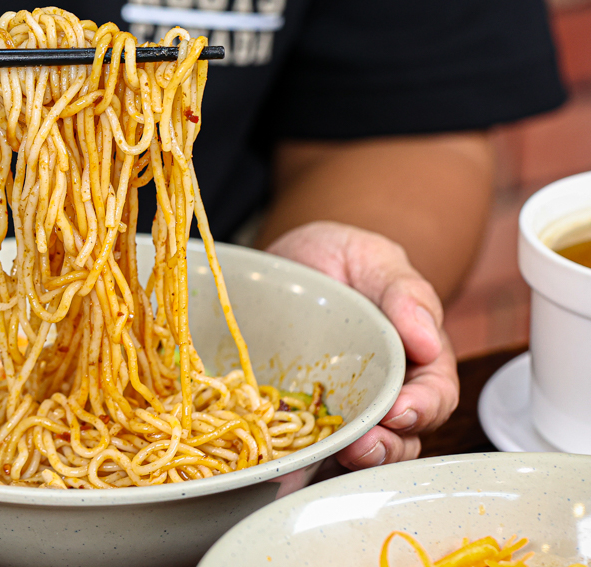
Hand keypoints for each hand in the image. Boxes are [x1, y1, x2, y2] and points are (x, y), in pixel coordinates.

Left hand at [265, 220, 458, 469]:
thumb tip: (428, 341)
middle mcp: (385, 389)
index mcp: (416, 356)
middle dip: (390, 445)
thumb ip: (405, 292)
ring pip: (364, 449)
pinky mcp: (305, 416)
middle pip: (404, 434)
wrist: (286, 261)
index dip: (424, 407)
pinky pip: (313, 448)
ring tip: (339, 455)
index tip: (402, 411)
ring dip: (356, 460)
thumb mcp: (373, 258)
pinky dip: (309, 461)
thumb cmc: (338, 257)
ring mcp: (345, 406)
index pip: (435, 392)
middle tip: (365, 444)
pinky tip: (296, 464)